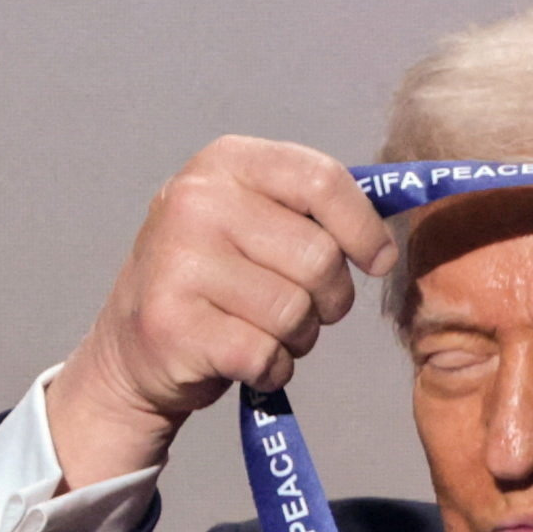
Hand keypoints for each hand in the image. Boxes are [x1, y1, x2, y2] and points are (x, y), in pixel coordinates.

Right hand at [46, 136, 397, 488]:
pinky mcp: (173, 324)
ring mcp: (178, 262)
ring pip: (296, 312)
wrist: (134, 347)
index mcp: (226, 162)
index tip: (377, 261)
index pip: (323, 180)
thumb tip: (397, 220)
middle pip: (320, 258)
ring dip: (297, 338)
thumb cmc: (219, 281)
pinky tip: (244, 359)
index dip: (364, 229)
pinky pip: (267, 354)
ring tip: (261, 330)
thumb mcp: (257, 220)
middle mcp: (196, 201)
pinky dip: (271, 369)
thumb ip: (316, 210)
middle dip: (328, 299)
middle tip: (297, 308)